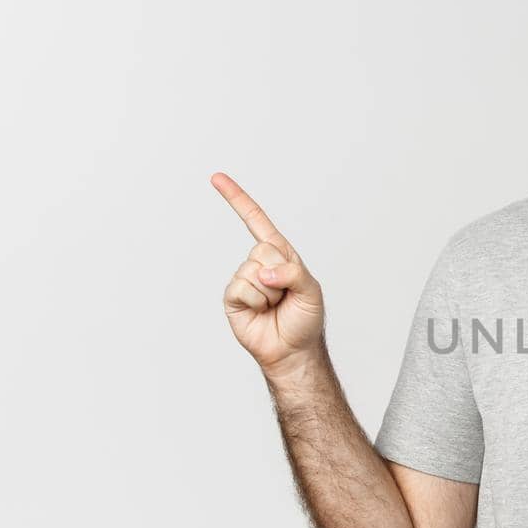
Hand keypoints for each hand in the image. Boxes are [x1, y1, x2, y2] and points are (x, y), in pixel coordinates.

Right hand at [211, 172, 325, 377]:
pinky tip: (261, 311)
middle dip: (279, 274)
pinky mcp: (233, 297)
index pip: (255, 220)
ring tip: (274, 305)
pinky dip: (256, 302)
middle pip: (262, 250)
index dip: (236, 198)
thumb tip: (265, 272)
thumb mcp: (311, 291)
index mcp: (279, 253)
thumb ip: (294, 273)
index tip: (216, 178)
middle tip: (285, 294)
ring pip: (252, 272)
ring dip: (269, 293)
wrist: (292, 350)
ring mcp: (244, 279)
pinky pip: (242, 289)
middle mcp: (258, 262)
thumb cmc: (304, 319)